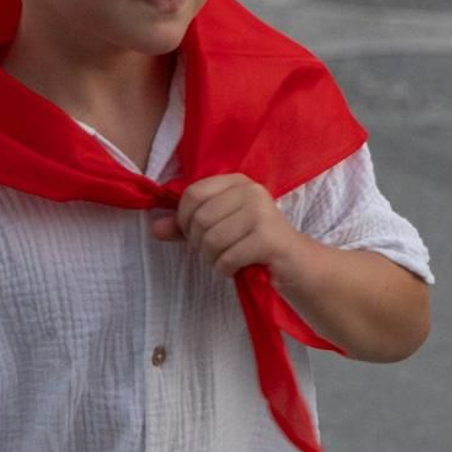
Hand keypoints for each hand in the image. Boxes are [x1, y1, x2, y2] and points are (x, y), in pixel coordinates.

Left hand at [151, 174, 308, 283]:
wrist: (296, 264)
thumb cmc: (253, 244)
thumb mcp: (218, 229)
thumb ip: (186, 227)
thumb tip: (154, 228)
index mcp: (236, 181)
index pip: (192, 194)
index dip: (184, 219)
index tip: (194, 235)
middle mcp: (250, 190)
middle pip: (199, 219)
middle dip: (199, 244)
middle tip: (214, 252)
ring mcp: (262, 212)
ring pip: (211, 240)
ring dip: (212, 259)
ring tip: (227, 260)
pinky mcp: (268, 238)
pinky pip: (227, 257)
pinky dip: (226, 269)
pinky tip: (237, 268)